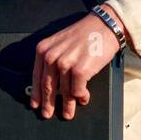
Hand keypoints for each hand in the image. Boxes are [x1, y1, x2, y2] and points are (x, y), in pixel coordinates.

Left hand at [31, 5, 125, 119]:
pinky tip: (84, 98)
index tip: (35, 104)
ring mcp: (65, 64)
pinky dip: (81, 97)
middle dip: (48, 104)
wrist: (105, 25)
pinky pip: (78, 91)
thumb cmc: (86, 33)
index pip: (36, 76)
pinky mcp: (80, 70)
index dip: (36, 94)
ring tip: (69, 113)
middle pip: (48, 87)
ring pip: (64, 92)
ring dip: (68, 105)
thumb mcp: (61, 42)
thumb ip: (53, 58)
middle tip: (47, 114)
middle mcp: (52, 56)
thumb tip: (51, 81)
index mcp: (44, 49)